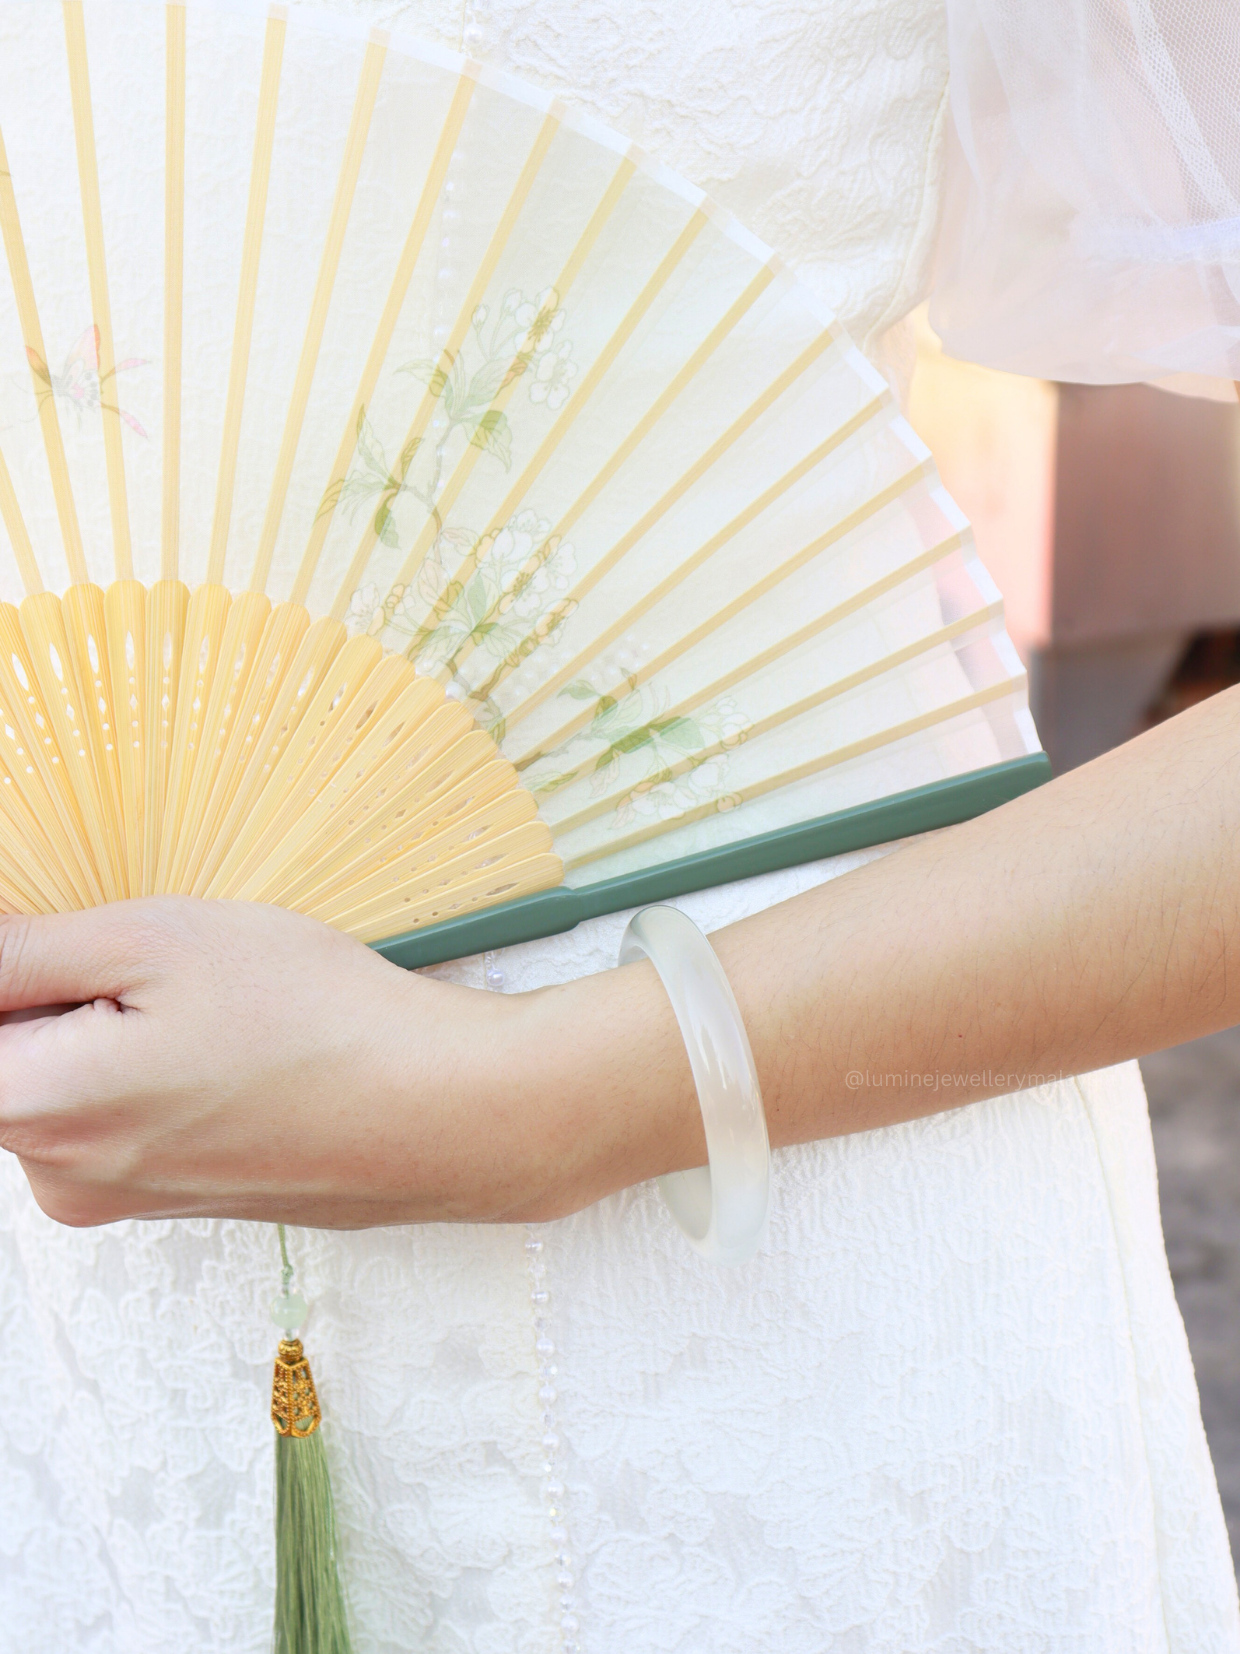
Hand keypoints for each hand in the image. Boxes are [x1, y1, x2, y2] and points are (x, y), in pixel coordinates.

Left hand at [0, 897, 701, 1228]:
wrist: (444, 1115)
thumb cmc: (321, 1026)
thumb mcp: (158, 941)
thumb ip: (22, 951)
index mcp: (37, 1111)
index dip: (21, 969)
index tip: (75, 946)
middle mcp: (59, 1177)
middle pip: (7, 1053)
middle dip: (56, 990)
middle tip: (158, 959)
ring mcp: (116, 1197)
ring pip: (63, 1076)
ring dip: (108, 1023)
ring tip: (211, 1000)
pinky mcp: (168, 1196)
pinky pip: (116, 1110)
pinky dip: (148, 1061)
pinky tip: (231, 1038)